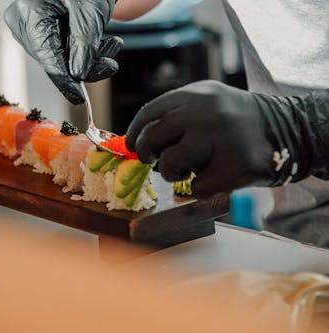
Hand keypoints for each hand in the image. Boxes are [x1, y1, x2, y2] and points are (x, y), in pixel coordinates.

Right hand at [4, 0, 121, 104]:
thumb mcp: (90, 11)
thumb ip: (83, 44)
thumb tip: (77, 75)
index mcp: (29, 14)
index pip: (48, 59)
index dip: (66, 82)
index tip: (79, 99)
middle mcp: (23, 21)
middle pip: (55, 60)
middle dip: (86, 65)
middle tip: (111, 61)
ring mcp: (30, 24)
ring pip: (61, 56)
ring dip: (90, 56)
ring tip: (113, 45)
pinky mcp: (41, 27)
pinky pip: (61, 47)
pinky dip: (83, 48)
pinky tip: (102, 42)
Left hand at [126, 80, 328, 198]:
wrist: (286, 129)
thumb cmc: (236, 121)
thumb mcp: (206, 103)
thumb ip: (176, 115)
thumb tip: (137, 140)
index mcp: (195, 94)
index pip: (150, 113)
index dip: (134, 133)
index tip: (131, 145)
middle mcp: (206, 112)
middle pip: (154, 138)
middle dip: (146, 154)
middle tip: (152, 160)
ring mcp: (222, 138)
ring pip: (171, 164)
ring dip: (172, 173)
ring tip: (187, 169)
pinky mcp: (236, 165)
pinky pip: (196, 187)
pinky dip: (199, 187)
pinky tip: (212, 176)